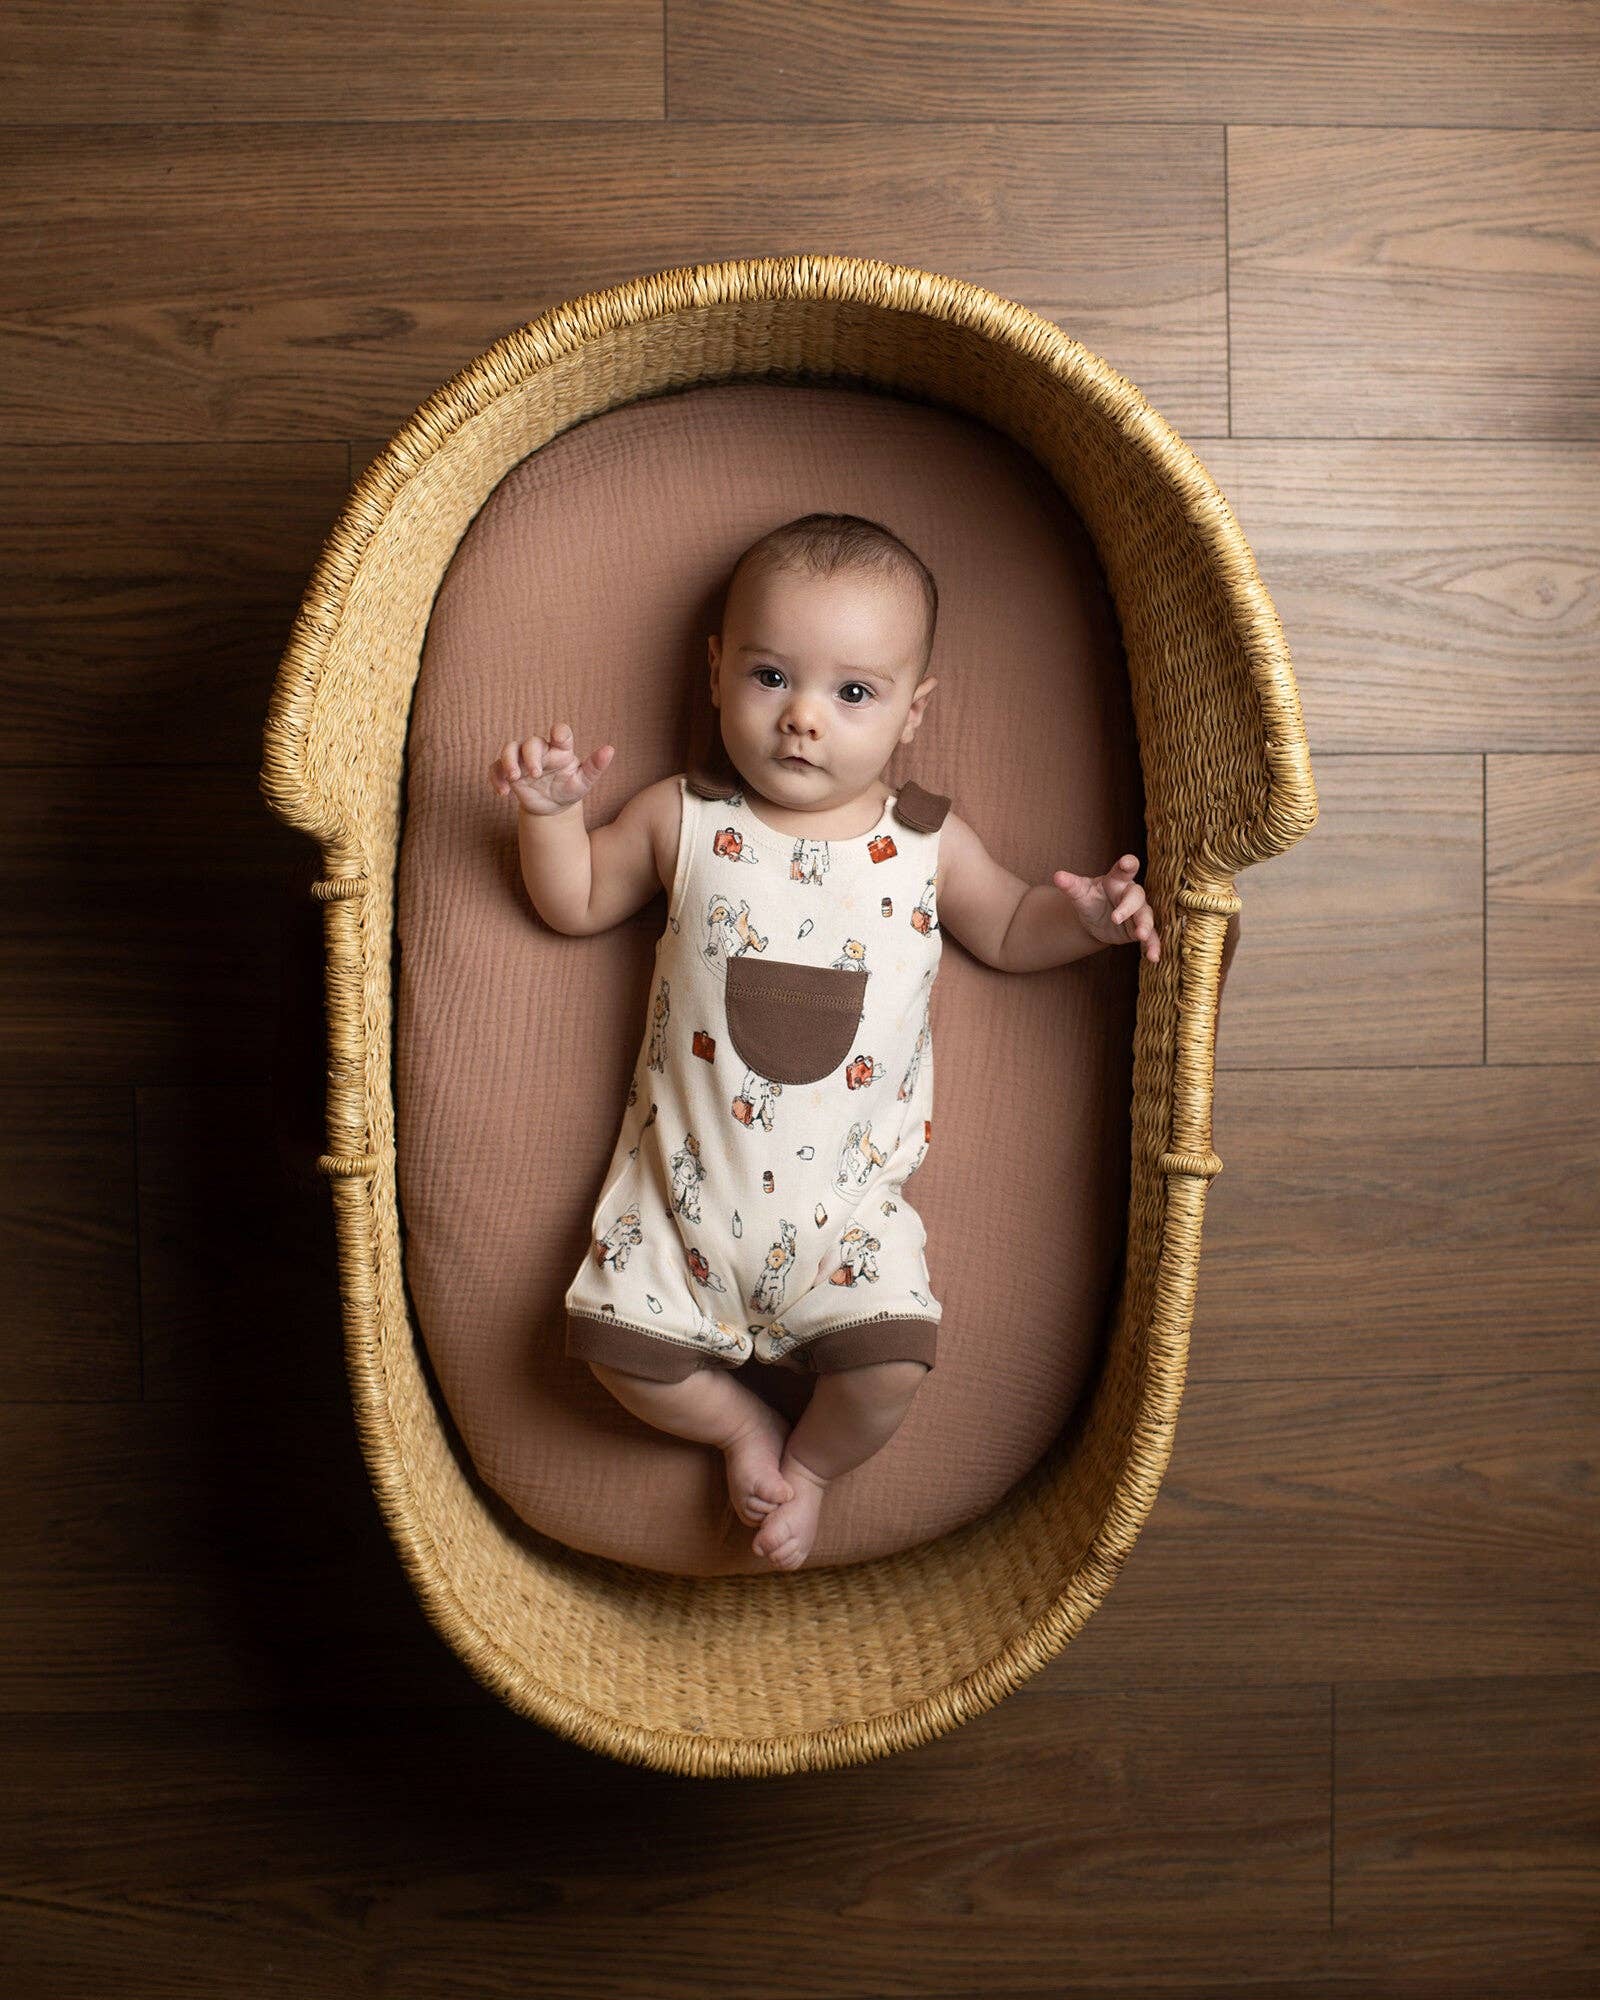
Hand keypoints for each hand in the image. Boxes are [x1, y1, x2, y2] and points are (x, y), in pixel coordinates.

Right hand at [489, 722, 614, 815]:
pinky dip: (496, 778)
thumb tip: (610, 750)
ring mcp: (523, 760)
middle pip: (531, 742)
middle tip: (536, 774)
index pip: (561, 732)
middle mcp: (541, 750)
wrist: (552, 808)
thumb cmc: (570, 789)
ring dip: (508, 761)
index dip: (559, 732)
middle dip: (531, 756)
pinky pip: (496, 768)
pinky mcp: (510, 772)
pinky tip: (502, 793)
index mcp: (561, 749)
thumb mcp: (584, 782)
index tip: (557, 737)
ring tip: (514, 778)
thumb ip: (595, 766)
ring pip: (509, 749)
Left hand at [1051, 855, 1161, 962]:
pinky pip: (1151, 937)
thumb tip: (1057, 876)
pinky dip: (1153, 946)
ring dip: (1145, 926)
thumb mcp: (1080, 893)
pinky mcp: (1140, 928)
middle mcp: (1131, 893)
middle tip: (1116, 918)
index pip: (1124, 870)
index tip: (1128, 862)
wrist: (1095, 919)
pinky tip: (1154, 957)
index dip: (1128, 864)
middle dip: (1128, 907)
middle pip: (1136, 896)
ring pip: (1146, 916)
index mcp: (1117, 880)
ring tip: (1141, 936)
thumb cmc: (1090, 899)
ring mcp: (1138, 911)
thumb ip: (1071, 885)